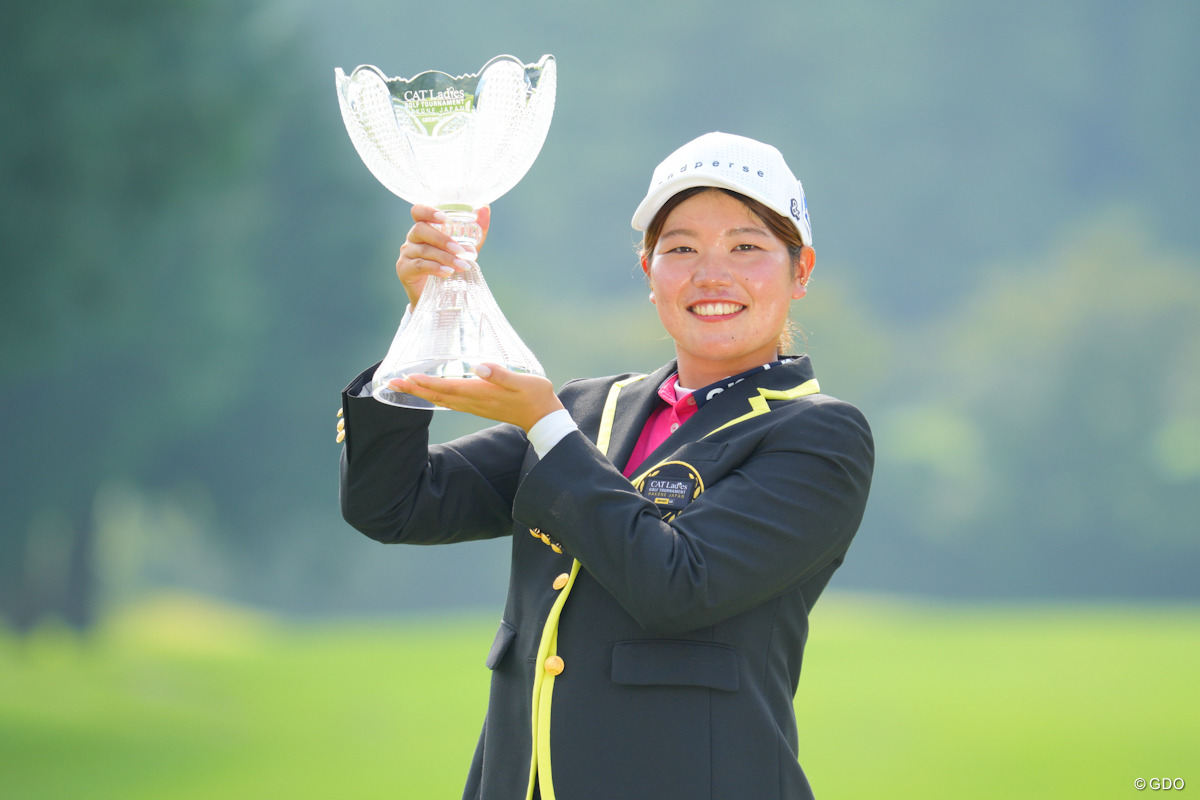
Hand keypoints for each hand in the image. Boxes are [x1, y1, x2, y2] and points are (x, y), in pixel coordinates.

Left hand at [388, 363, 562, 432]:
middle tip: (391, 382)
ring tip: (403, 386)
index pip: (446, 388)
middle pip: (437, 396)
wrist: (543, 417)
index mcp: (481, 392)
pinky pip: (450, 403)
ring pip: (441, 401)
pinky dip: (434, 397)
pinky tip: (429, 393)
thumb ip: (501, 374)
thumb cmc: (536, 395)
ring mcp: (475, 406)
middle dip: (414, 389)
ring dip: (420, 394)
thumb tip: (479, 366)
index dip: (425, 383)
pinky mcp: (478, 406)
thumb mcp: (523, 381)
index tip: (406, 377)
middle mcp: (474, 401)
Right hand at [396, 204, 490, 307]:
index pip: (418, 212)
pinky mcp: (404, 269)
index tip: (445, 218)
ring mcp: (406, 253)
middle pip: (421, 229)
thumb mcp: (464, 249)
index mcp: (425, 228)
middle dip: (442, 239)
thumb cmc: (450, 266)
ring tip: (462, 266)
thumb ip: (476, 231)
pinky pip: (419, 265)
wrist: (438, 296)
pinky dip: (435, 268)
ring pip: (424, 250)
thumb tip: (484, 208)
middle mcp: (412, 238)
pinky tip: (448, 273)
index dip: (428, 211)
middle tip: (460, 250)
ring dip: (445, 257)